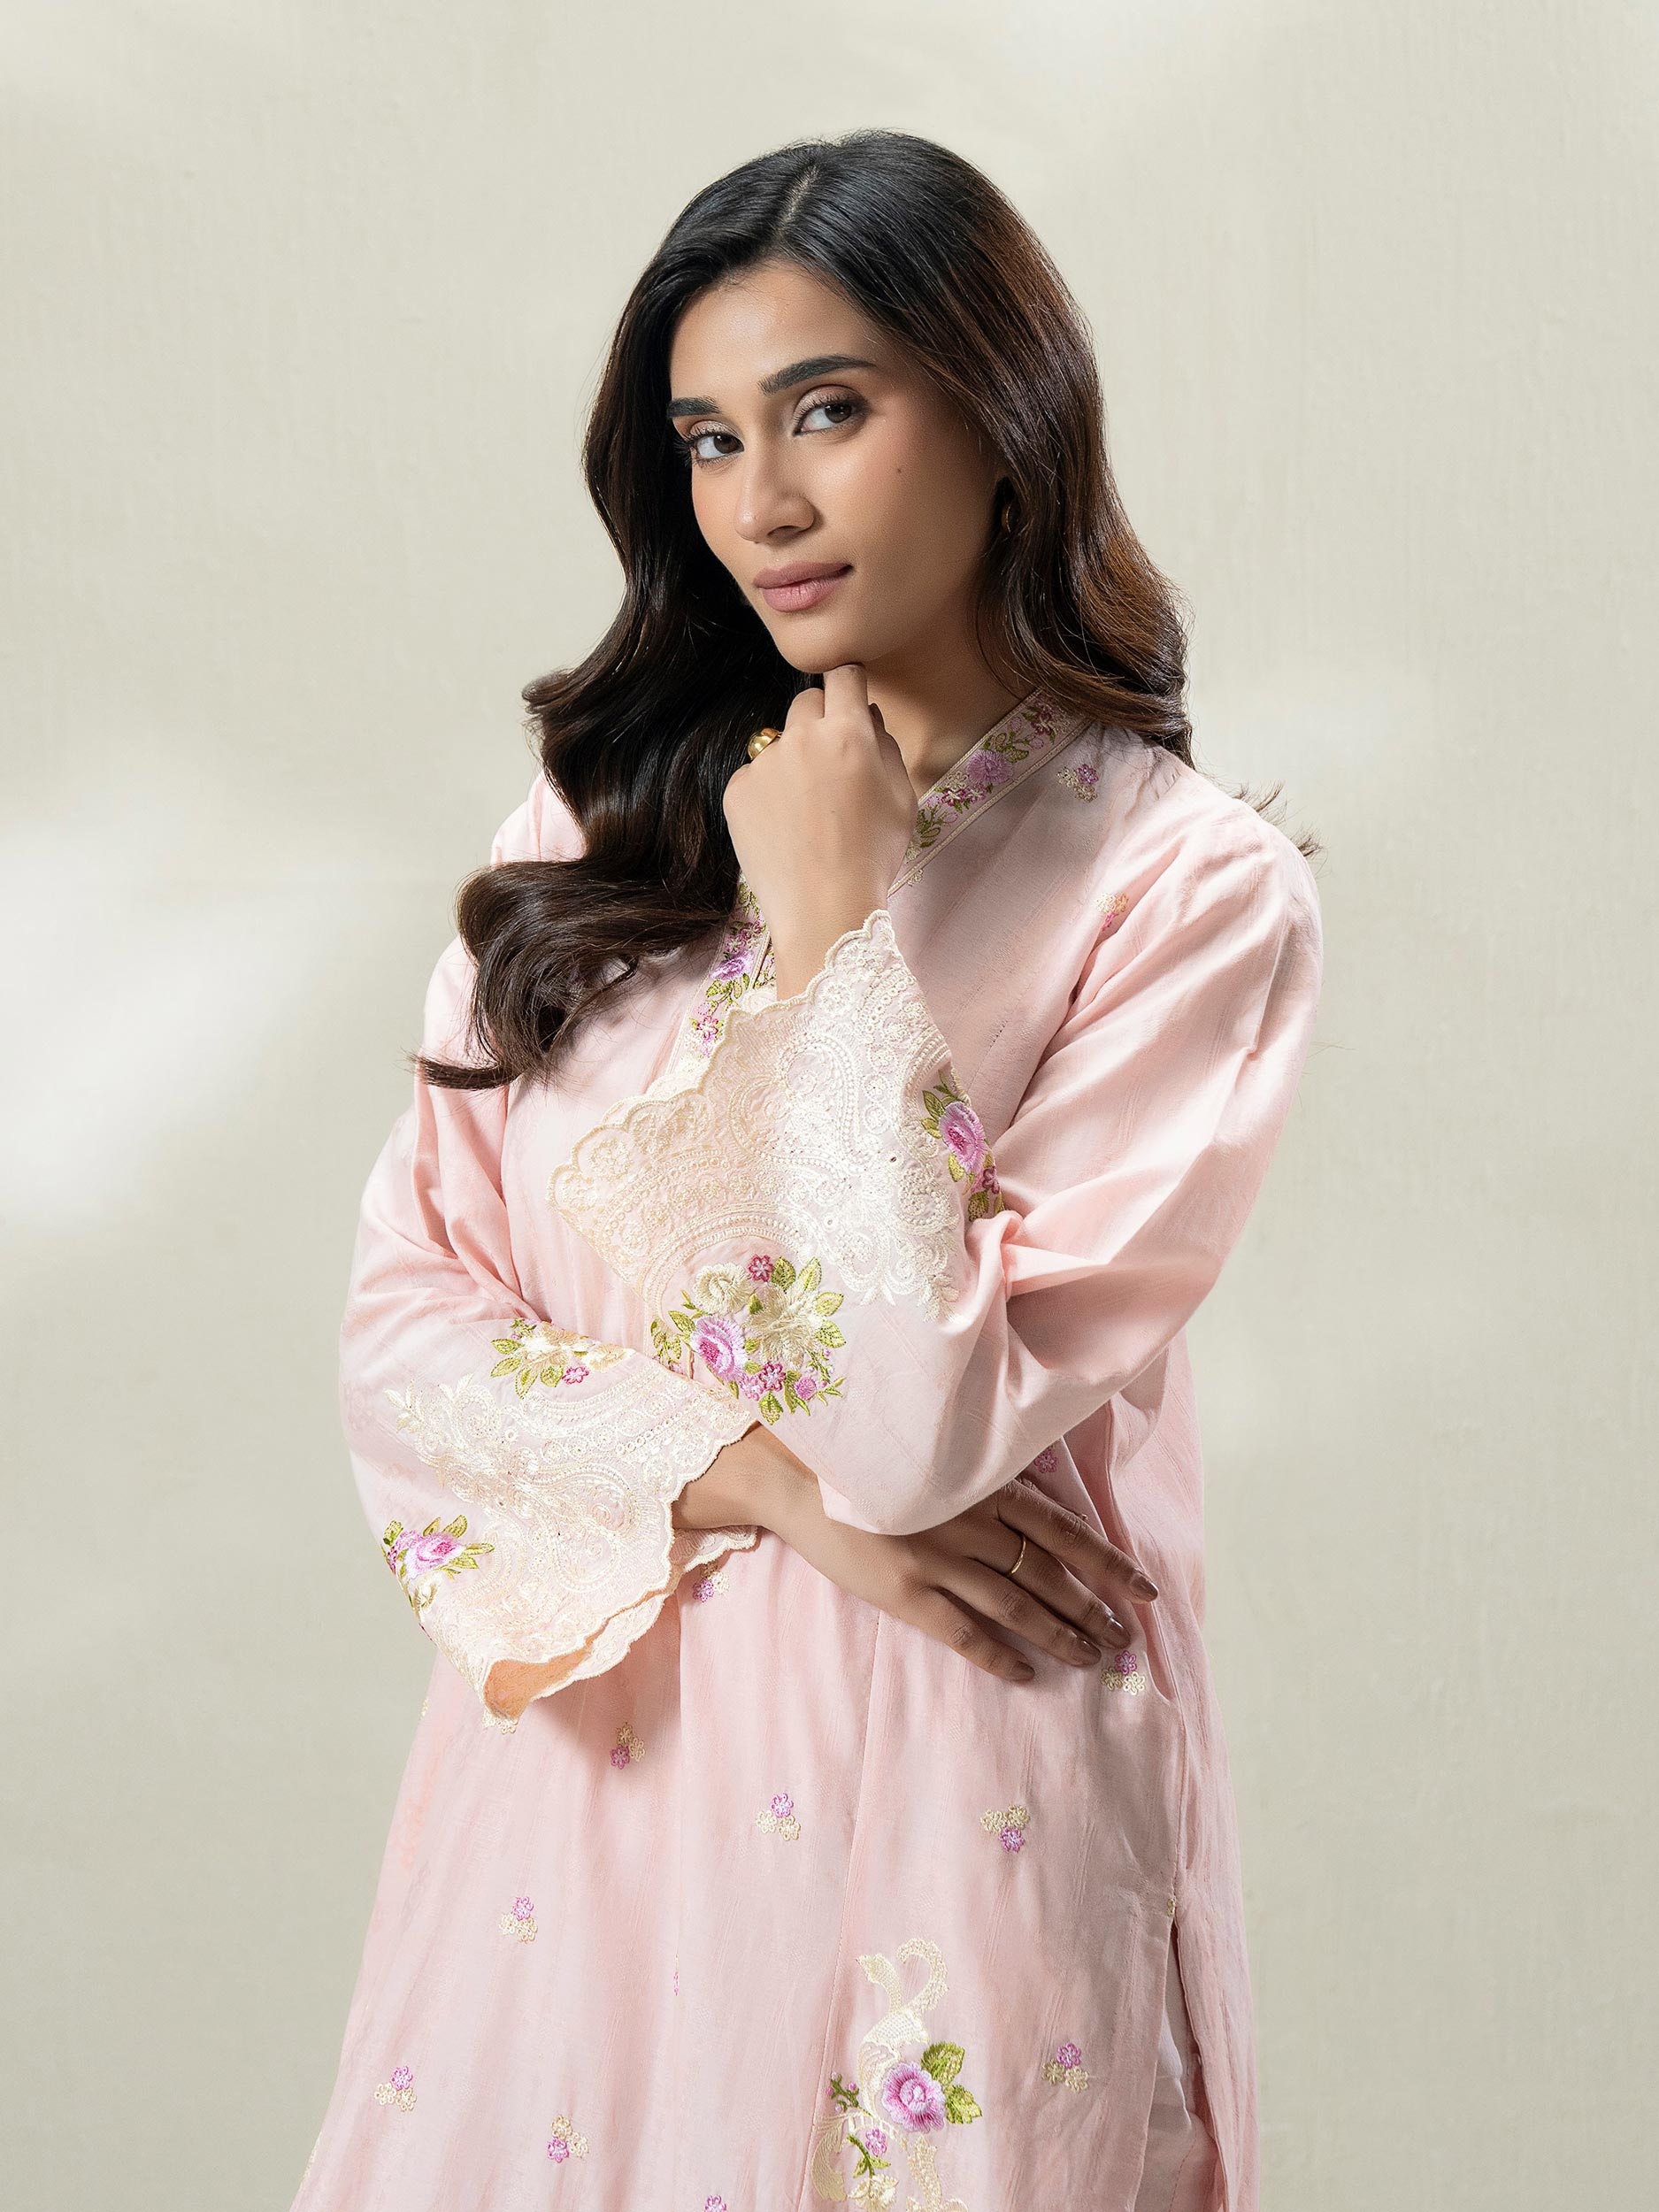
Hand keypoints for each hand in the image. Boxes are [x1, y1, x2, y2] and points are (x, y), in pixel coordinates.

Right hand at [677, 1436, 1157, 1683]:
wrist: (797, 1474)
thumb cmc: (870, 1458)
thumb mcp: (940, 1454)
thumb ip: (985, 1479)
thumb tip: (1036, 1504)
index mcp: (985, 1485)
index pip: (1066, 1531)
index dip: (1110, 1562)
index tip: (1146, 1590)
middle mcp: (973, 1523)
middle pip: (1049, 1575)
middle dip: (1094, 1608)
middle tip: (1125, 1639)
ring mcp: (940, 1560)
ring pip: (1017, 1607)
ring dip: (1060, 1635)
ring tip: (1090, 1659)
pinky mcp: (905, 1592)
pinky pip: (963, 1633)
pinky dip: (998, 1656)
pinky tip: (1024, 1675)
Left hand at [721, 663, 916, 996]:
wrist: (823, 908)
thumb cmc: (873, 855)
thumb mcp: (902, 797)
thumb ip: (885, 746)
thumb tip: (867, 715)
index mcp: (848, 733)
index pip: (843, 674)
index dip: (848, 683)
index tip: (848, 698)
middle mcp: (801, 737)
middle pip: (807, 701)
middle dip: (820, 720)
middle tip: (832, 764)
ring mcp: (763, 763)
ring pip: (779, 742)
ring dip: (793, 760)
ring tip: (806, 810)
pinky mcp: (736, 791)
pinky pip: (755, 777)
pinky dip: (767, 794)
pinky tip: (784, 829)